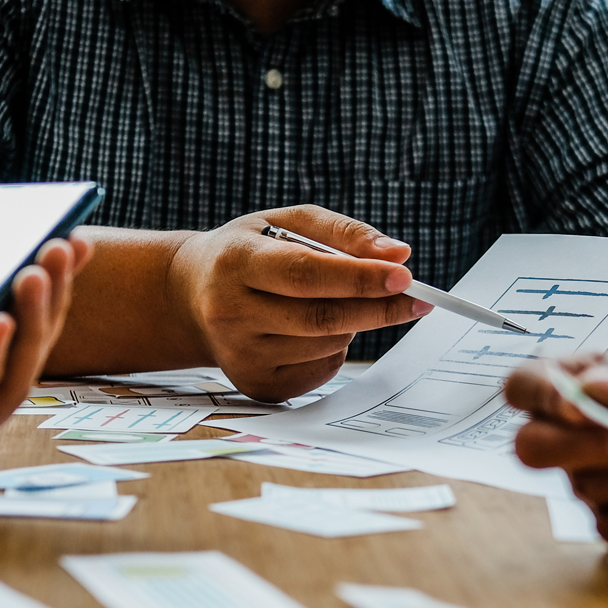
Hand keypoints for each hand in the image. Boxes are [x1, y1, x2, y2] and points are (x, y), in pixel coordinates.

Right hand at [167, 205, 432, 402]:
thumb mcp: (286, 222)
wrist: (191, 296)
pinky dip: (334, 348)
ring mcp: (239, 356)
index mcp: (234, 262)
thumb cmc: (250, 252)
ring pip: (326, 344)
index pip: (304, 274)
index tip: (404, 275)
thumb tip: (397, 255)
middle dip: (377, 308)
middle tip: (417, 299)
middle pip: (321, 318)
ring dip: (351, 324)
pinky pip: (320, 370)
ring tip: (332, 302)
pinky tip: (312, 330)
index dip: (358, 277)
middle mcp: (230, 313)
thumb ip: (343, 233)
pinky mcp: (255, 384)